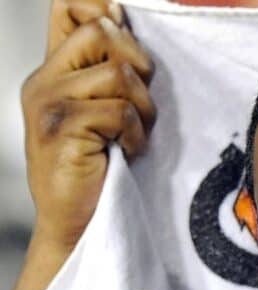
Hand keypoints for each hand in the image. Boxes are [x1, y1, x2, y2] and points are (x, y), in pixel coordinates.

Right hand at [21, 0, 154, 256]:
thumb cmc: (95, 175)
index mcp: (52, 72)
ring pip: (118, 74)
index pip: (68, 5)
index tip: (129, 43)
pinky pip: (120, 111)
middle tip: (140, 109)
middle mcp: (43, 81)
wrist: (75, 227)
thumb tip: (121, 17)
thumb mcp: (100, 117)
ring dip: (142, 108)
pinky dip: (136, 135)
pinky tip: (127, 153)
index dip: (105, 10)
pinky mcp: (63, 128)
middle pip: (103, 31)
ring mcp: (49, 103)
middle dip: (138, 68)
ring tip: (133, 137)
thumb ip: (105, 74)